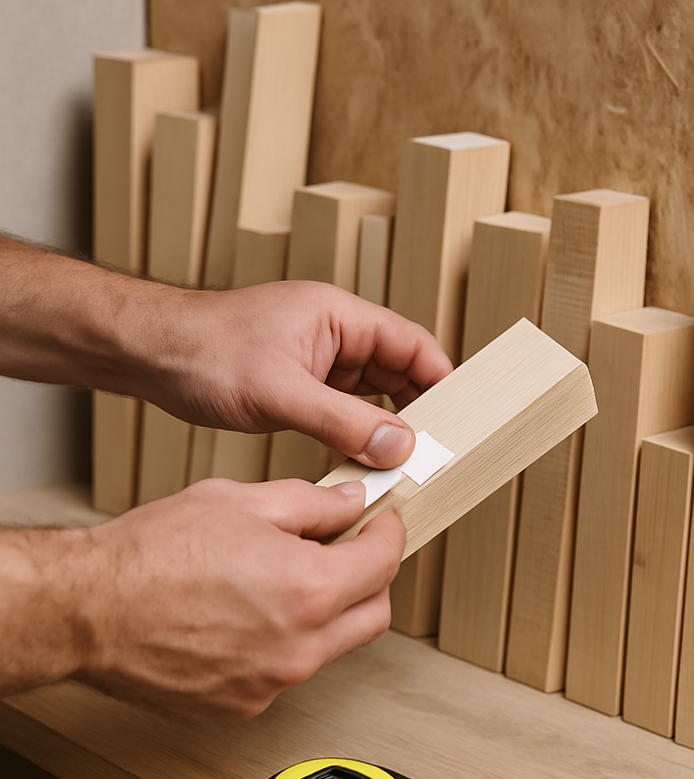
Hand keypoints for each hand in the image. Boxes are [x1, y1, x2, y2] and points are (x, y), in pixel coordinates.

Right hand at [68, 477, 403, 716]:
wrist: (86, 611)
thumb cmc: (150, 556)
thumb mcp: (241, 502)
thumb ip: (311, 504)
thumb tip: (349, 505)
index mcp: (308, 589)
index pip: (384, 562)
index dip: (389, 534)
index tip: (383, 523)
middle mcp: (300, 646)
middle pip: (375, 613)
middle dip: (372, 578)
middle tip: (350, 551)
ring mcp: (274, 682)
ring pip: (333, 644)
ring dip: (328, 611)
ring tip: (284, 579)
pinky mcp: (245, 704)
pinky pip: (290, 669)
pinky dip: (287, 641)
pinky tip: (251, 614)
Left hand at [148, 281, 452, 467]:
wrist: (149, 355)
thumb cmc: (204, 352)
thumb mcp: (280, 392)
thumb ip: (342, 421)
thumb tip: (398, 446)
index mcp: (339, 316)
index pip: (412, 343)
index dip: (440, 378)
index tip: (459, 417)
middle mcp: (337, 335)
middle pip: (401, 371)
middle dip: (420, 410)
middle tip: (438, 450)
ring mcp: (321, 361)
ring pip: (376, 396)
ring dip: (390, 428)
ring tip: (407, 462)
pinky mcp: (304, 385)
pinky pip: (349, 411)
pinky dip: (361, 435)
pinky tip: (367, 460)